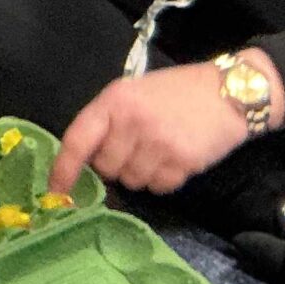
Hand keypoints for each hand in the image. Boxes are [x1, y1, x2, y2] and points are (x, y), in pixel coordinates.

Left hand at [54, 61, 255, 196]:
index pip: (77, 141)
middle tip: (136, 147)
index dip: (63, 170)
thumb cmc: (176, 92)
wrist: (229, 92)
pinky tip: (176, 158)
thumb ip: (109, 121)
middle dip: (115, 165)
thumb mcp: (134, 93)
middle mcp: (132, 122)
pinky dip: (164, 179)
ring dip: (142, 173)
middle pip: (106, 168)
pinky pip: (160, 187)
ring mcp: (158, 143)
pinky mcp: (182, 161)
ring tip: (159, 149)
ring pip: (132, 181)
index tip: (55, 191)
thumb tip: (87, 160)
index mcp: (113, 102)